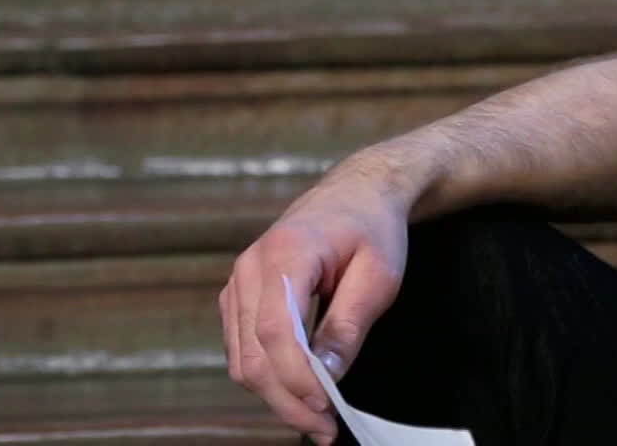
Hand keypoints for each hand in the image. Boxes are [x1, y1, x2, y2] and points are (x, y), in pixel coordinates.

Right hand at [220, 158, 413, 444]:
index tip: (326, 408)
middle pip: (253, 353)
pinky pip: (242, 349)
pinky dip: (267, 377)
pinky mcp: (239, 297)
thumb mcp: (378, 276)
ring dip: (276, 395)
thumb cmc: (372, 229)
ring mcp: (238, 282)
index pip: (277, 330)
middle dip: (287, 399)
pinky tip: (299, 393)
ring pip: (242, 358)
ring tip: (316, 420)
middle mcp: (250, 267)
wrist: (356, 194)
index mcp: (285, 252)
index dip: (297, 376)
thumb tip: (327, 378)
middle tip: (324, 429)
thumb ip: (348, 325)